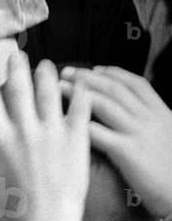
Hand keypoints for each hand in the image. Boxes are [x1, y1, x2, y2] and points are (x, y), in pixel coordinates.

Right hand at [0, 55, 92, 220]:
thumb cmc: (7, 213)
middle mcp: (23, 130)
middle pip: (18, 89)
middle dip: (16, 69)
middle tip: (17, 55)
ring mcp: (52, 134)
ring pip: (48, 93)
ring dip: (46, 75)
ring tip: (46, 64)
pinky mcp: (77, 142)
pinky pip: (79, 110)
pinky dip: (79, 94)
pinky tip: (79, 84)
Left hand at [61, 65, 171, 220]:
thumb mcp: (168, 134)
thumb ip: (151, 120)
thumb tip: (132, 110)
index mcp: (160, 112)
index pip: (135, 83)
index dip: (113, 73)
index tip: (95, 69)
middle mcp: (149, 118)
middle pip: (114, 89)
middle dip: (88, 78)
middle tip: (67, 72)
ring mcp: (138, 133)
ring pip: (104, 104)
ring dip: (78, 93)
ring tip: (59, 88)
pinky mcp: (127, 151)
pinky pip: (98, 132)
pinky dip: (79, 124)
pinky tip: (63, 120)